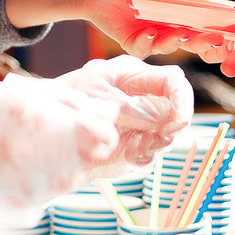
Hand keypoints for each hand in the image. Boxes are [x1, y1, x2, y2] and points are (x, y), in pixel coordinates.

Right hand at [0, 76, 120, 207]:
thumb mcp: (23, 95)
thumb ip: (70, 102)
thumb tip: (107, 112)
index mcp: (57, 133)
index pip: (106, 138)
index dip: (98, 130)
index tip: (85, 126)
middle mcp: (54, 170)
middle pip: (87, 161)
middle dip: (74, 148)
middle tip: (43, 136)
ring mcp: (39, 196)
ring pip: (66, 180)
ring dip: (53, 165)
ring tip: (19, 151)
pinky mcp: (22, 213)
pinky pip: (42, 197)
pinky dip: (32, 184)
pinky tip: (7, 172)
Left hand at [6, 0, 231, 60]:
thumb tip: (229, 5)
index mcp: (181, 14)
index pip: (205, 29)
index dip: (217, 36)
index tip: (229, 38)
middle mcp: (170, 28)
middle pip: (192, 43)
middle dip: (203, 44)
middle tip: (212, 43)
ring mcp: (152, 37)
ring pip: (170, 48)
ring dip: (175, 42)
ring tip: (178, 33)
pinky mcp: (133, 43)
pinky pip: (145, 49)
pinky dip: (149, 42)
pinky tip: (148, 33)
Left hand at [55, 56, 192, 167]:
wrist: (53, 129)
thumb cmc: (71, 99)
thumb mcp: (95, 92)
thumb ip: (127, 104)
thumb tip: (158, 118)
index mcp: (136, 76)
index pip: (174, 81)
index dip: (182, 103)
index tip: (171, 126)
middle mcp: (144, 98)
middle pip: (178, 111)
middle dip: (171, 130)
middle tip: (150, 141)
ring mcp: (141, 123)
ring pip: (169, 136)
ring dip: (156, 146)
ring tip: (133, 148)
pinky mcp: (135, 144)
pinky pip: (152, 155)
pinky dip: (144, 159)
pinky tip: (128, 156)